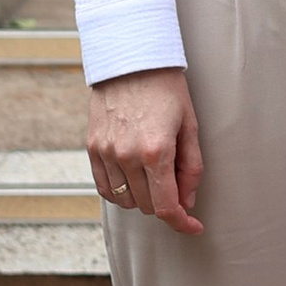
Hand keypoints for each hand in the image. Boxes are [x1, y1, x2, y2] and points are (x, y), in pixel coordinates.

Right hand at [87, 67, 203, 231]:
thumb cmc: (166, 89)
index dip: (182, 223)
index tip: (193, 226)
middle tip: (178, 184)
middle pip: (147, 206)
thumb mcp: (190, 125)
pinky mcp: (92, 148)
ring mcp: (105, 153)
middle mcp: (126, 156)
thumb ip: (191, 167)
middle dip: (166, 204)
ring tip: (155, 175)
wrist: (130, 59)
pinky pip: (105, 187)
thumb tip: (187, 201)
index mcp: (155, 151)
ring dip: (144, 198)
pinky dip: (121, 191)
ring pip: (125, 200)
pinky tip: (133, 179)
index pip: (166, 206)